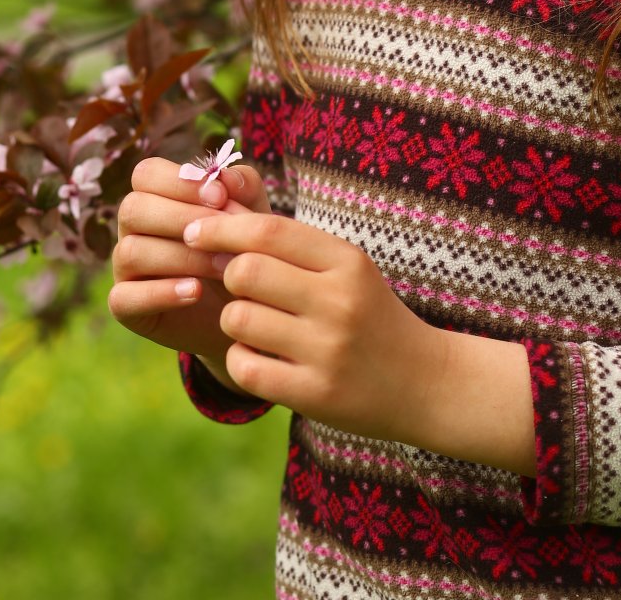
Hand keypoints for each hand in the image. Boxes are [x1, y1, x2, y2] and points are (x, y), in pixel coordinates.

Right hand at [109, 157, 272, 384]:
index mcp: (155, 196)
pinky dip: (161, 293)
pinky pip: (123, 297)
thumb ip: (244, 187)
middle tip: (225, 237)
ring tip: (225, 268)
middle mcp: (133, 228)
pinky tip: (195, 292)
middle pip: (133, 209)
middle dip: (182, 218)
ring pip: (130, 251)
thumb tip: (224, 178)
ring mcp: (125, 268)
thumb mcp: (253, 214)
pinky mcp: (126, 307)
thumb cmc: (244, 250)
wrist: (247, 309)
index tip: (221, 198)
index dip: (180, 182)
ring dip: (183, 257)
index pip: (146, 174)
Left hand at [181, 209, 445, 446]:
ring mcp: (328, 350)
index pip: (270, 230)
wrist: (425, 382)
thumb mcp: (346, 270)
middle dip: (228, 276)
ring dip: (234, 320)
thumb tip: (217, 230)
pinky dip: (241, 359)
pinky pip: (245, 366)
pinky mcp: (315, 394)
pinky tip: (260, 357)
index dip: (223, 227)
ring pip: (239, 319)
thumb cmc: (370, 315)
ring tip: (254, 325)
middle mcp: (339, 301)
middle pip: (246, 271)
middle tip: (238, 287)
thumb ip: (292, 248)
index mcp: (347, 261)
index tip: (195, 230)